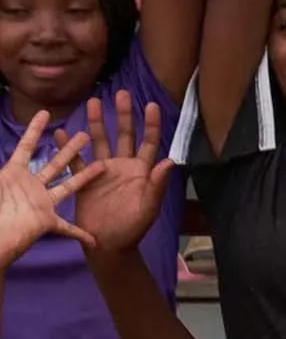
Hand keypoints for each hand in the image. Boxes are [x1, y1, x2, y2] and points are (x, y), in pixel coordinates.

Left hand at [0, 112, 98, 262]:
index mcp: (14, 174)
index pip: (26, 147)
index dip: (34, 130)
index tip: (46, 114)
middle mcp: (31, 186)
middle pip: (54, 164)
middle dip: (70, 150)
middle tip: (85, 135)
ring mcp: (41, 203)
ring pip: (68, 186)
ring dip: (85, 176)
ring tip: (102, 165)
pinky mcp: (47, 222)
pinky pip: (67, 228)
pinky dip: (81, 233)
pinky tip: (94, 238)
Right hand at [71, 91, 174, 253]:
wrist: (109, 244)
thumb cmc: (133, 228)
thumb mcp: (149, 207)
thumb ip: (157, 185)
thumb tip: (169, 161)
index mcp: (142, 172)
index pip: (149, 143)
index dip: (151, 125)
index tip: (151, 105)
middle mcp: (124, 167)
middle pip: (124, 135)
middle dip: (123, 115)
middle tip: (121, 93)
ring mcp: (104, 171)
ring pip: (100, 142)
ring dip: (96, 123)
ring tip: (93, 102)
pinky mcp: (86, 179)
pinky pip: (76, 160)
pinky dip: (69, 147)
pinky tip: (62, 132)